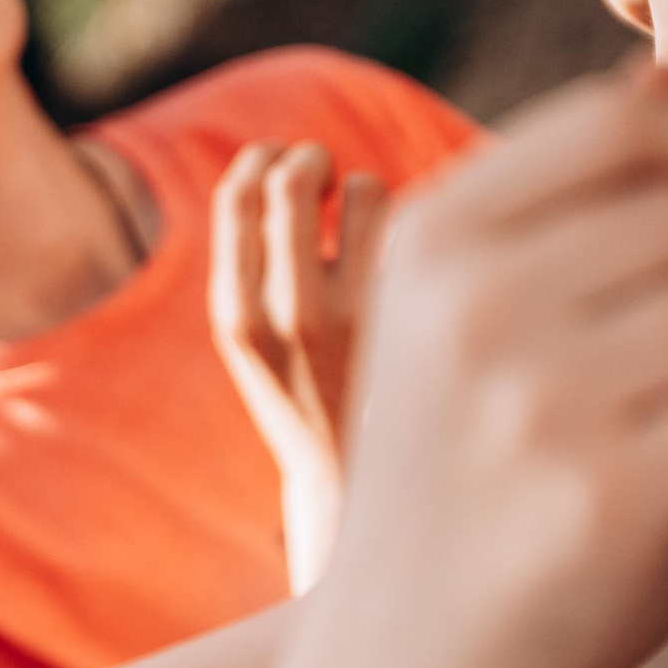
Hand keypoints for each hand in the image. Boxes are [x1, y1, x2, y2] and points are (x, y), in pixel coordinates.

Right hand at [208, 140, 388, 591]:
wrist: (372, 508)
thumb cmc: (317, 408)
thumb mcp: (262, 347)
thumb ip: (260, 263)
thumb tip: (287, 158)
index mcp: (235, 321)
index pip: (239, 192)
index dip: (264, 163)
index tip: (285, 180)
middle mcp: (286, 318)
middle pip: (293, 172)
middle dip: (315, 160)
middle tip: (331, 187)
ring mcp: (359, 322)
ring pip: (366, 190)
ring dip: (374, 193)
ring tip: (378, 236)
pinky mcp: (425, 326)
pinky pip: (432, 229)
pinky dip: (431, 230)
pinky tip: (423, 270)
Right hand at [331, 62, 667, 667]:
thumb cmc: (445, 487)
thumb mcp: (446, 323)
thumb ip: (545, 205)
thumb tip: (654, 73)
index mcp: (425, 249)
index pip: (617, 124)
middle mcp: (474, 309)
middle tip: (623, 387)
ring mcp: (541, 402)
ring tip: (622, 451)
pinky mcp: (614, 493)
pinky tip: (639, 511)